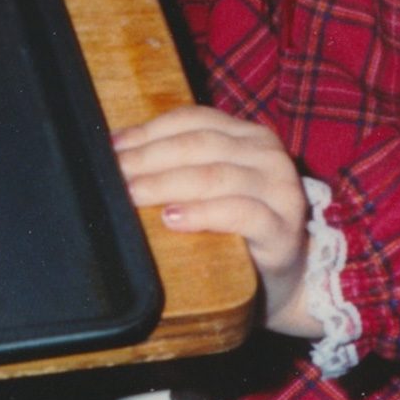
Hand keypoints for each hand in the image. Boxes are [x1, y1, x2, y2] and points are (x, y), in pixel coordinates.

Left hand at [114, 106, 319, 336]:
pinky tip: (173, 218)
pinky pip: (239, 213)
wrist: (287, 279)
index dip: (149, 131)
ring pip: (215, 176)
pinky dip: (202, 213)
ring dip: (166, 183)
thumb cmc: (238, 229)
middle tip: (115, 174)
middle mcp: (267, 154)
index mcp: (248, 135)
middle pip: (199, 145)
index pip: (193, 120)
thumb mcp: (213, 186)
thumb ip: (181, 165)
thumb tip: (119, 154)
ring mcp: (280, 189)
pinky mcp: (283, 229)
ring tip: (133, 194)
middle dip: (150, 158)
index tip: (112, 147)